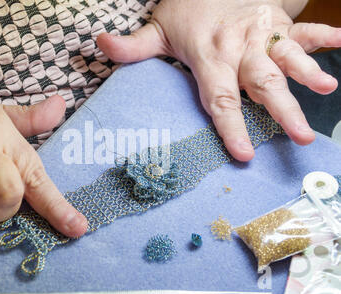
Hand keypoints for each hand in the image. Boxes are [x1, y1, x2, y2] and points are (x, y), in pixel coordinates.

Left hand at [97, 0, 340, 160]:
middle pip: (262, 83)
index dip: (231, 127)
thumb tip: (100, 43)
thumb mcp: (157, 29)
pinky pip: (303, 31)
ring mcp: (262, 33)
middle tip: (298, 137)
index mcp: (210, 55)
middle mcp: (240, 47)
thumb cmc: (186, 12)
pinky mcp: (277, 24)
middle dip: (282, 111)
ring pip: (286, 57)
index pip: (220, 98)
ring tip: (325, 89)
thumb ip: (132, 46)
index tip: (244, 154)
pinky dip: (324, 38)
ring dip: (308, 72)